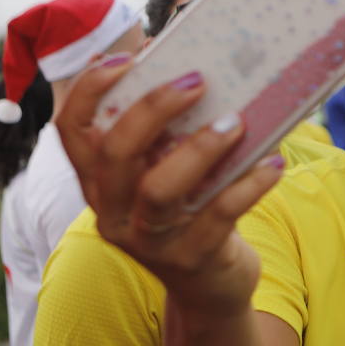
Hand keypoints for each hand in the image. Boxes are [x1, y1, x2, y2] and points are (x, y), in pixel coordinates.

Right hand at [54, 55, 285, 315]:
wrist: (210, 287)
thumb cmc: (190, 210)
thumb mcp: (167, 170)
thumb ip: (169, 131)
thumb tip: (195, 68)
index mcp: (99, 180)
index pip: (71, 130)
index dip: (90, 90)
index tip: (127, 59)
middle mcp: (112, 210)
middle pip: (114, 154)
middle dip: (152, 110)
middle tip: (197, 81)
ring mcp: (147, 238)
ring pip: (160, 189)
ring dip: (200, 149)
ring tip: (236, 122)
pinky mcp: (189, 258)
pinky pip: (217, 216)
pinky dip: (248, 186)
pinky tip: (273, 164)